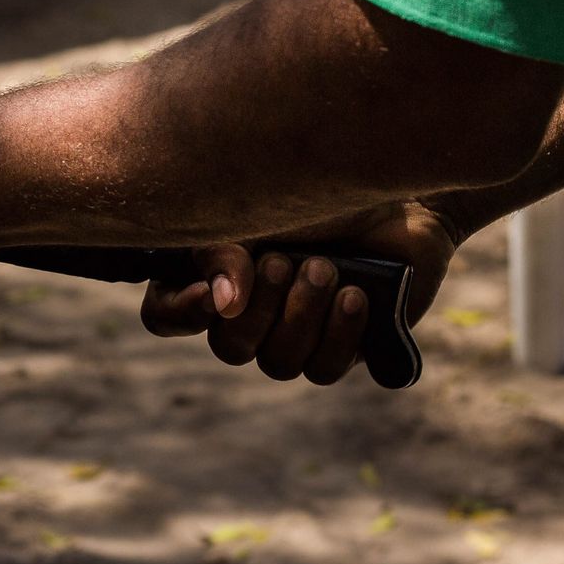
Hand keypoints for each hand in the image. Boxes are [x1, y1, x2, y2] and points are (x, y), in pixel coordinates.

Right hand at [139, 201, 456, 383]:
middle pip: (230, 348)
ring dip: (302, 316)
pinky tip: (356, 296)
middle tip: (285, 261)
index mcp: (212, 281)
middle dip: (262, 308)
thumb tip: (223, 305)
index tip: (211, 292)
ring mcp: (295, 339)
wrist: (399, 196)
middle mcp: (248, 318)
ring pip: (280, 363)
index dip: (181, 313)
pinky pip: (324, 370)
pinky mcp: (342, 351)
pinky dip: (339, 333)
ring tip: (326, 269)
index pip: (164, 316)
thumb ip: (223, 253)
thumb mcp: (256, 212)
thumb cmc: (317, 193)